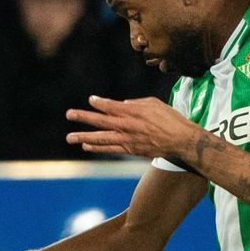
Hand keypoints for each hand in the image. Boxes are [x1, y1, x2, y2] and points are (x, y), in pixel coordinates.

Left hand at [66, 95, 201, 161]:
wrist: (181, 141)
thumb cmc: (171, 119)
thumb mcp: (154, 104)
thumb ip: (136, 103)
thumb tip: (123, 104)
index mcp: (134, 112)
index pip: (111, 106)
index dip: (100, 103)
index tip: (91, 100)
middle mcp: (128, 126)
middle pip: (101, 120)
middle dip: (84, 117)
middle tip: (69, 114)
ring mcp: (128, 140)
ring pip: (102, 138)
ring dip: (84, 137)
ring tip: (69, 138)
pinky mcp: (131, 150)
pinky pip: (111, 149)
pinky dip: (98, 147)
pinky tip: (86, 146)